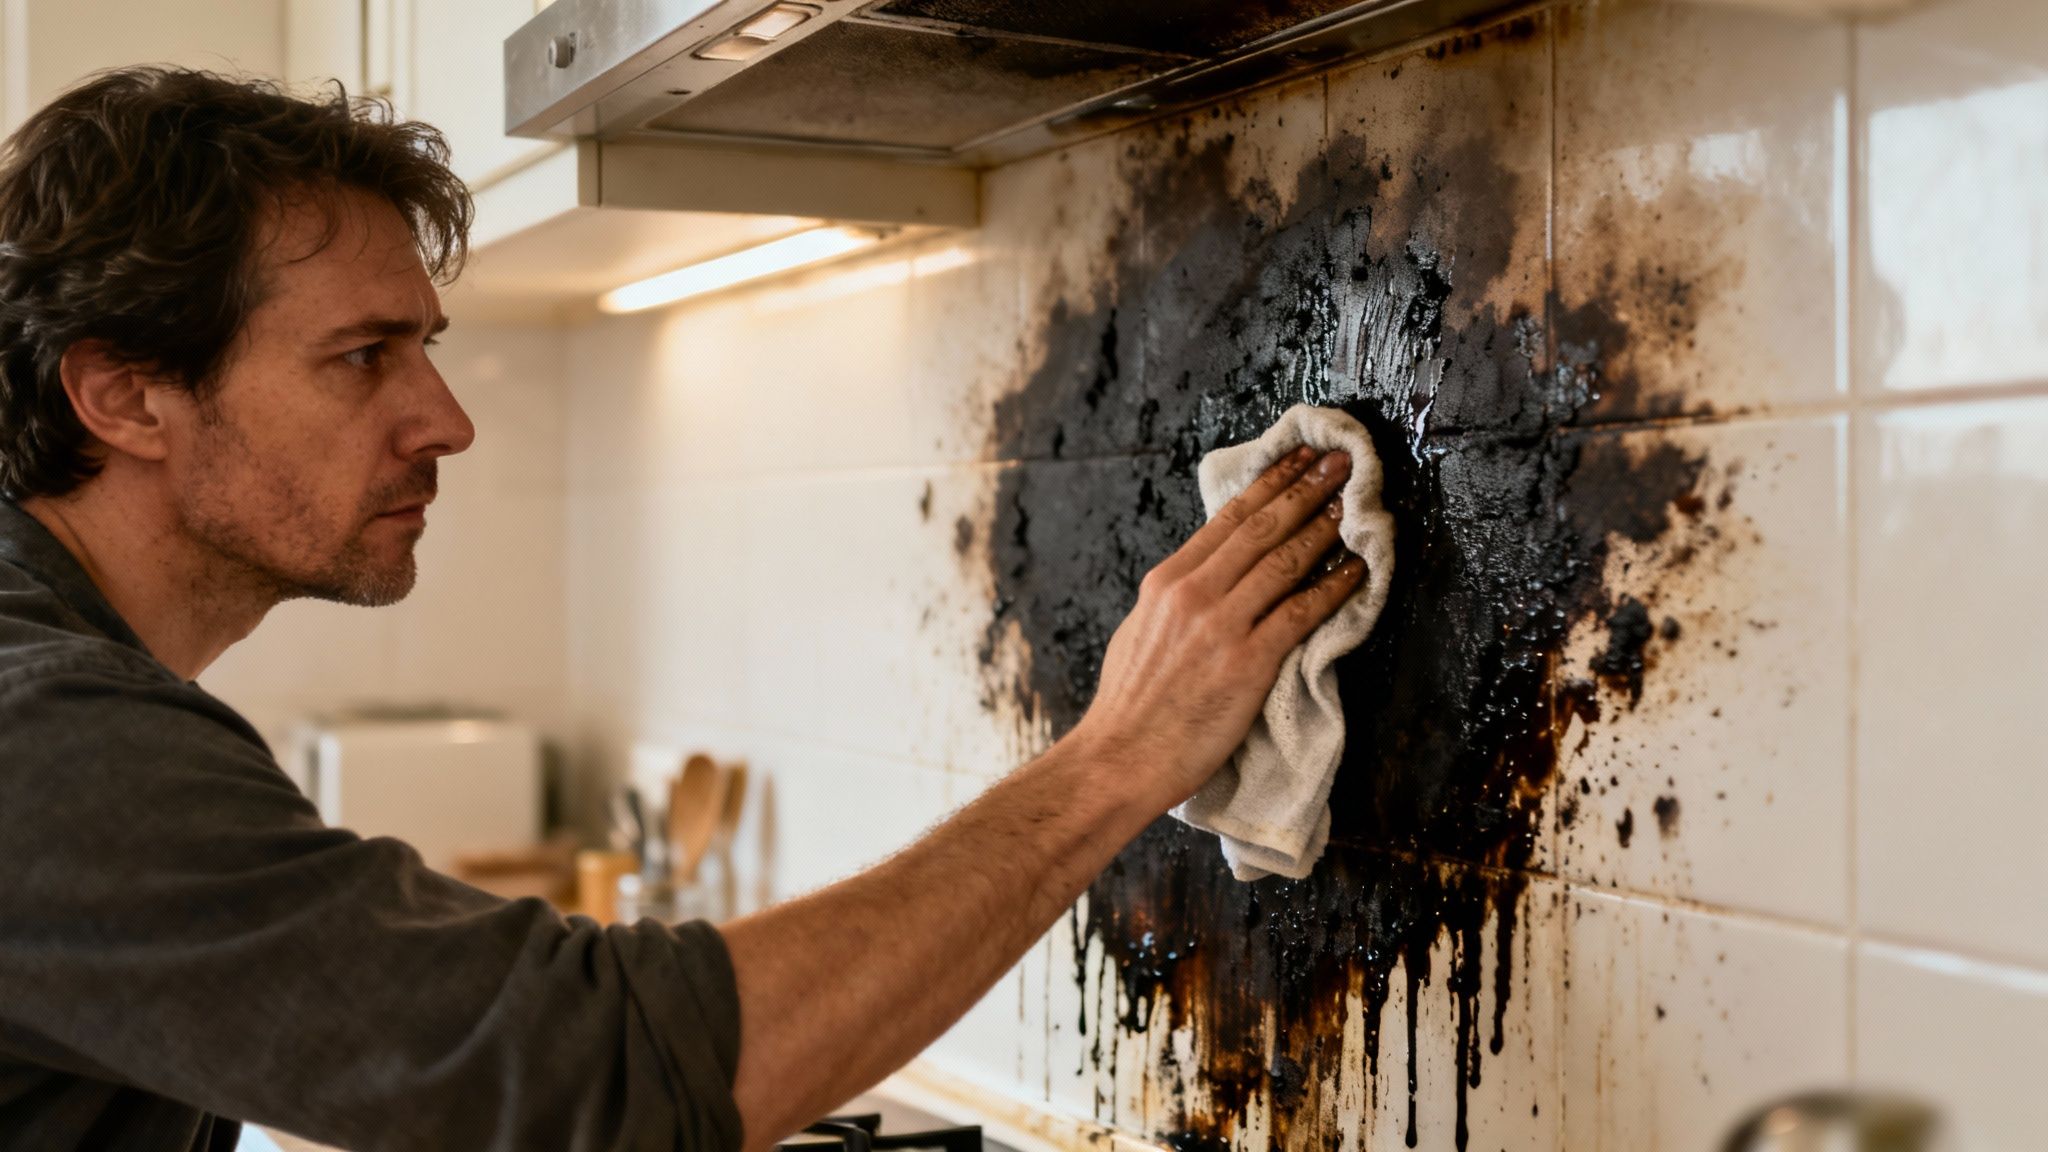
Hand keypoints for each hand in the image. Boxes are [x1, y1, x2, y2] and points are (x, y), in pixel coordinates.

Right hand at [1068, 447, 1367, 812]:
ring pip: (1284, 562)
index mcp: (1166, 581)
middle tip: (1340, 462)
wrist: (1120, 757)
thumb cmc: (1130, 705)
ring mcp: (1221, 626)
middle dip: (1306, 489)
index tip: (1299, 459)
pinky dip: (1333, 588)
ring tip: (1353, 506)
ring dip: (1325, 530)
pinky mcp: (1248, 663)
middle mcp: (1194, 593)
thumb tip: (1206, 578)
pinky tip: (1357, 572)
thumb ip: (1175, 600)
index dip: (1270, 483)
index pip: (1228, 518)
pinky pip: (1301, 614)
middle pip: (1262, 528)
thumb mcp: (1141, 630)